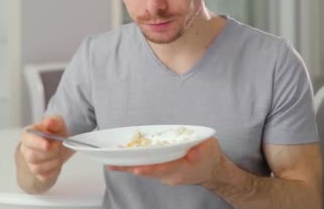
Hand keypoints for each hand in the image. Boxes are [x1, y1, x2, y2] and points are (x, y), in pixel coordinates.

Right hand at [19, 115, 71, 182]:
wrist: (59, 145)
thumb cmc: (55, 133)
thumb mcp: (57, 123)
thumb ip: (54, 122)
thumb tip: (48, 122)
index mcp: (28, 135)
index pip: (27, 140)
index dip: (36, 143)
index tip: (47, 144)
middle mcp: (26, 150)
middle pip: (32, 156)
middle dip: (50, 153)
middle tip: (59, 145)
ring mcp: (30, 164)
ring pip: (38, 168)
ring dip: (53, 162)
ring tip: (59, 154)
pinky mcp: (38, 175)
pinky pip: (45, 177)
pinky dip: (54, 170)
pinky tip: (57, 162)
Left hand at [107, 137, 224, 186]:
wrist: (212, 171)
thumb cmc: (209, 156)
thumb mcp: (210, 148)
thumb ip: (201, 149)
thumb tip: (192, 152)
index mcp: (183, 168)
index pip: (163, 169)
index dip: (149, 169)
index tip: (136, 169)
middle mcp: (171, 175)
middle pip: (148, 172)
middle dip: (131, 168)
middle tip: (112, 165)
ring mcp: (166, 176)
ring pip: (145, 172)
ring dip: (129, 167)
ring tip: (111, 163)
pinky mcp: (162, 174)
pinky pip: (147, 170)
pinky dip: (135, 166)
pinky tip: (122, 161)